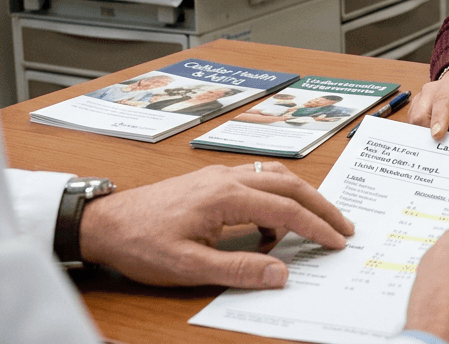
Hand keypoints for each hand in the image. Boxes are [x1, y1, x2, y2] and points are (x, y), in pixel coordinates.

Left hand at [79, 162, 354, 287]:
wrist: (104, 223)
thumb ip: (238, 268)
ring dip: (301, 197)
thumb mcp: (188, 266)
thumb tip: (281, 273)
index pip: (285, 210)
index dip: (316, 227)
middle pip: (289, 184)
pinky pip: (257, 180)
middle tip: (343, 227)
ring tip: (317, 222)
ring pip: (275, 177)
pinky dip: (277, 196)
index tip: (336, 242)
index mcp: (225, 195)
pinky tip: (273, 222)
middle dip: (321, 206)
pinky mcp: (211, 181)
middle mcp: (226, 178)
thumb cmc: (140, 242)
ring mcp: (219, 176)